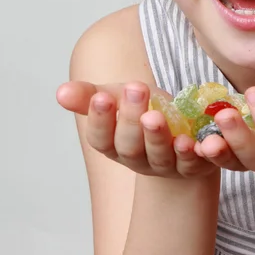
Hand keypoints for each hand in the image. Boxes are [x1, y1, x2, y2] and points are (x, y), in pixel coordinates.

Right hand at [56, 81, 216, 178]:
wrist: (184, 134)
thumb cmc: (146, 112)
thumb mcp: (120, 99)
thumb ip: (91, 96)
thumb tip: (60, 92)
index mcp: (115, 144)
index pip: (101, 138)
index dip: (100, 119)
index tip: (102, 97)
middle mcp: (138, 159)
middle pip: (129, 145)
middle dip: (130, 118)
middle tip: (135, 89)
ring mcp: (166, 165)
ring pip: (158, 156)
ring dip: (156, 136)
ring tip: (155, 115)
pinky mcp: (193, 165)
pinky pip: (190, 163)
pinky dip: (189, 153)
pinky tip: (187, 139)